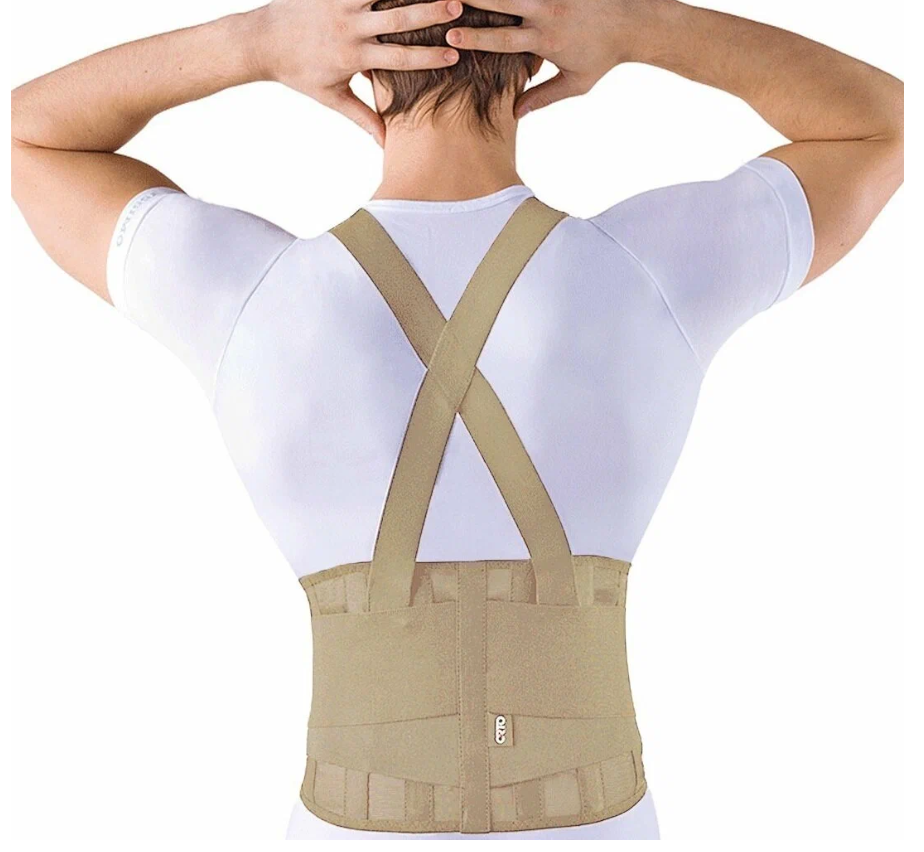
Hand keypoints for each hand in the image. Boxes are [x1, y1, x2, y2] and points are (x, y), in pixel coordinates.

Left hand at [252, 0, 463, 143]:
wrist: (262, 41)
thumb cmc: (300, 73)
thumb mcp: (332, 97)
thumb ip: (363, 117)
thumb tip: (387, 143)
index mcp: (354, 56)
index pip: (399, 58)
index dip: (428, 58)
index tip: (455, 56)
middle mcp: (349, 27)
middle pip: (398, 19)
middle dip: (429, 13)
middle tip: (458, 6)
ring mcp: (340, 3)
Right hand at [446, 0, 671, 116]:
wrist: (634, 24)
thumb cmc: (603, 57)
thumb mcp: (575, 83)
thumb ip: (543, 97)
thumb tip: (514, 114)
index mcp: (545, 40)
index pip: (502, 41)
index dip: (476, 40)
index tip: (451, 37)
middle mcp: (546, 13)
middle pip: (502, 4)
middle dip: (473, 1)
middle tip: (446, 0)